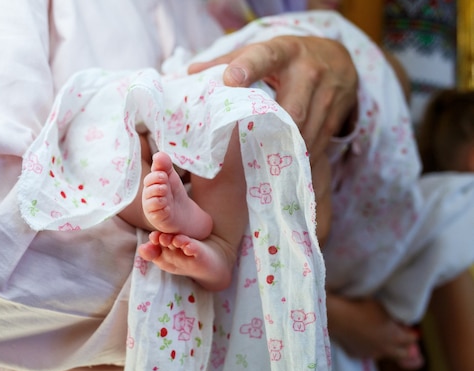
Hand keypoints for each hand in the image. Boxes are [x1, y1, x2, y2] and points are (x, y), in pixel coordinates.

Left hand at [188, 35, 357, 158]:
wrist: (338, 58)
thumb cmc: (286, 59)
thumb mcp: (261, 52)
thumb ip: (226, 62)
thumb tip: (190, 73)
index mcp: (283, 51)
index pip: (264, 57)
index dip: (248, 68)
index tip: (230, 80)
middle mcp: (309, 69)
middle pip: (291, 109)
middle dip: (272, 132)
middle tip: (250, 147)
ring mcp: (328, 91)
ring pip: (306, 130)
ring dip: (285, 149)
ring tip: (267, 160)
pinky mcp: (339, 111)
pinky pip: (320, 140)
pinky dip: (301, 153)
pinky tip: (288, 159)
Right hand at [326, 294, 422, 368]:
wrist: (337, 317)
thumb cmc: (361, 307)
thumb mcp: (382, 308)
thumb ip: (392, 317)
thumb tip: (399, 321)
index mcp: (395, 337)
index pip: (412, 339)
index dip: (411, 333)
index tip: (407, 328)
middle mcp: (386, 349)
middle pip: (404, 354)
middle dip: (404, 347)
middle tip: (399, 338)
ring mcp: (371, 354)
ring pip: (384, 354)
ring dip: (384, 347)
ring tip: (376, 335)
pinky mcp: (357, 355)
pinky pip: (366, 352)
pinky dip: (367, 347)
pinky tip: (360, 336)